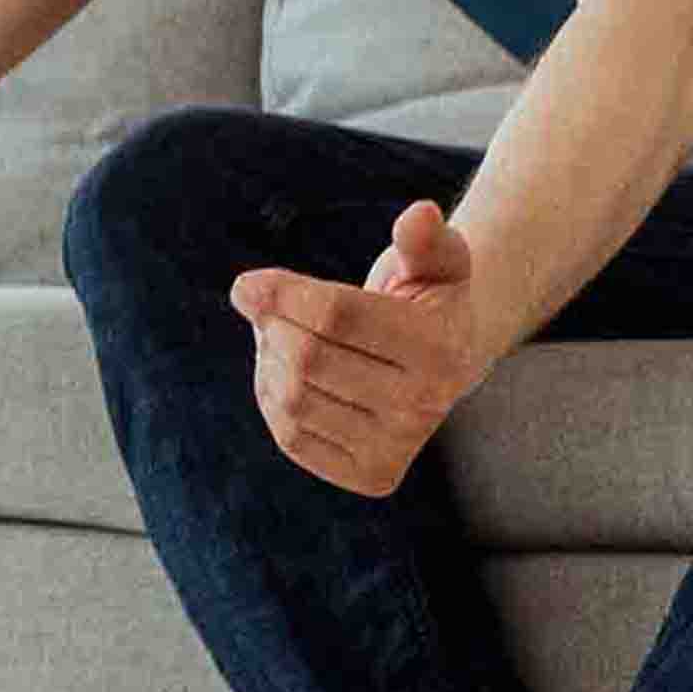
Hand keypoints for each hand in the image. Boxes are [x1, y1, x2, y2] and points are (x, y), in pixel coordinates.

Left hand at [226, 196, 499, 498]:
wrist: (445, 362)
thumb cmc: (429, 299)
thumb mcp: (436, 261)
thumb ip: (425, 239)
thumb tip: (419, 215)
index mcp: (441, 348)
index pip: (337, 315)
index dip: (281, 294)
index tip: (246, 284)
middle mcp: (425, 407)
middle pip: (308, 359)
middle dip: (273, 324)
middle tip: (265, 307)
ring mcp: (399, 448)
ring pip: (293, 400)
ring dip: (268, 360)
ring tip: (278, 336)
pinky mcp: (372, 476)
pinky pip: (293, 439)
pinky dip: (271, 401)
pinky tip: (281, 373)